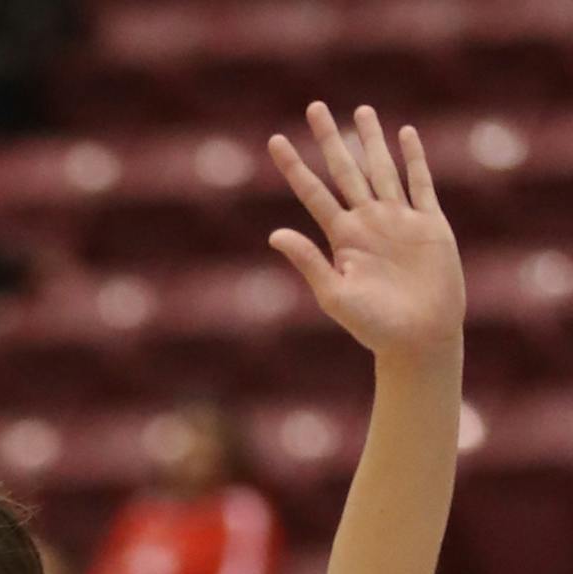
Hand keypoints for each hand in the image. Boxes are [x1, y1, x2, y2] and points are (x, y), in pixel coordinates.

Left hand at [268, 103, 463, 363]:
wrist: (419, 337)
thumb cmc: (373, 326)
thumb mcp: (335, 295)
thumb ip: (309, 262)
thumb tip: (275, 234)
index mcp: (342, 238)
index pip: (313, 193)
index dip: (294, 166)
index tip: (275, 140)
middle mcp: (367, 222)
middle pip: (345, 170)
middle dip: (330, 138)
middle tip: (314, 106)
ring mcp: (398, 220)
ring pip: (382, 168)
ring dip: (371, 139)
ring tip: (360, 111)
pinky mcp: (429, 223)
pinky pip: (420, 183)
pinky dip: (414, 158)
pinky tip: (405, 134)